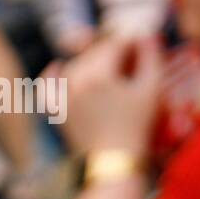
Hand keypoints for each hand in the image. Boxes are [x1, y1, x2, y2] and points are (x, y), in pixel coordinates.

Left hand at [49, 34, 163, 156]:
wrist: (114, 161)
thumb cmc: (138, 125)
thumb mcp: (151, 89)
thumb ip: (151, 57)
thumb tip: (146, 37)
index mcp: (99, 73)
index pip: (115, 44)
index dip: (132, 41)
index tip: (145, 42)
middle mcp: (76, 79)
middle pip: (96, 52)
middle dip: (115, 50)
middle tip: (134, 54)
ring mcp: (63, 93)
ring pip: (77, 64)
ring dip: (94, 60)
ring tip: (113, 66)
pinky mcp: (57, 107)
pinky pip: (48, 83)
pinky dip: (53, 73)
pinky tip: (58, 65)